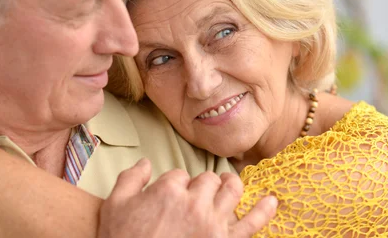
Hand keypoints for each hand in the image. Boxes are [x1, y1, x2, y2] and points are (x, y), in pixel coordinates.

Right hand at [98, 158, 276, 237]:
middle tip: (192, 198)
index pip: (179, 175)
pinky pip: (251, 224)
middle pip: (207, 179)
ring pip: (231, 191)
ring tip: (226, 186)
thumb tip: (145, 162)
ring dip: (229, 186)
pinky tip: (272, 201)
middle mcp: (195, 202)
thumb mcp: (115, 205)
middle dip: (200, 185)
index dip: (173, 185)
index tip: (166, 199)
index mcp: (169, 190)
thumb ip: (130, 178)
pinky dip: (263, 212)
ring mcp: (213, 223)